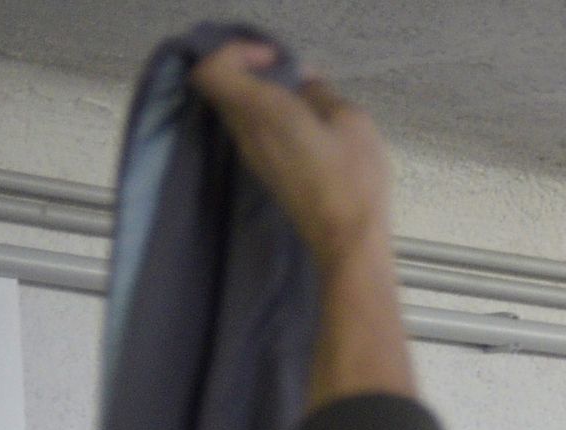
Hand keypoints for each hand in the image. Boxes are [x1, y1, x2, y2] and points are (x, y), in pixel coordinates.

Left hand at [189, 41, 391, 264]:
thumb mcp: (352, 121)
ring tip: (302, 102)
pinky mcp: (264, 172)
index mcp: (262, 110)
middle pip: (224, 87)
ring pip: (238, 110)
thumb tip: (306, 82)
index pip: (212, 69)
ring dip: (262, 97)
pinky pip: (254, 131)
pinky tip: (305, 128)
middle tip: (290, 75)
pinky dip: (269, 118)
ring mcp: (252, 155)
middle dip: (252, 72)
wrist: (346, 240)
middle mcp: (247, 131)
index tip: (274, 59)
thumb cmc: (352, 180)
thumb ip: (321, 93)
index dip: (235, 52)